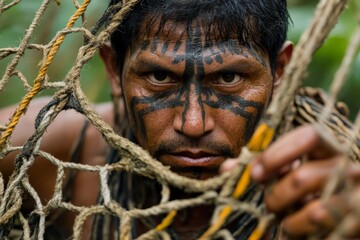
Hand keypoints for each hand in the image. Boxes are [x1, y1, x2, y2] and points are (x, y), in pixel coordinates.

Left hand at [221, 124, 359, 237]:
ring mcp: (356, 195)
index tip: (255, 172)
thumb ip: (263, 168)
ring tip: (285, 222)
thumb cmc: (308, 192)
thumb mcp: (287, 176)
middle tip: (269, 205)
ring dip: (289, 221)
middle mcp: (348, 168)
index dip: (278, 152)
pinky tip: (299, 232)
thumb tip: (228, 167)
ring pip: (313, 211)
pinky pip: (323, 233)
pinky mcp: (358, 221)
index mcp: (330, 150)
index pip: (309, 135)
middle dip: (275, 196)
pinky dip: (300, 233)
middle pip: (302, 177)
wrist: (342, 218)